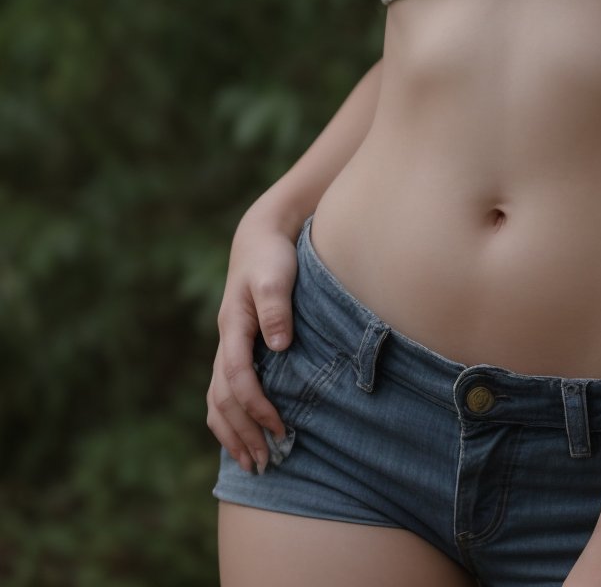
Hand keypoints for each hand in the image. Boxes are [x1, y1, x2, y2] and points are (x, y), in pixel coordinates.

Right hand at [205, 206, 301, 472]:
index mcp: (233, 327)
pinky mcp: (235, 350)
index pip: (237, 378)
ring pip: (217, 401)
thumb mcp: (275, 276)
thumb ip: (276, 307)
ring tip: (251, 463)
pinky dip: (228, 421)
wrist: (259, 239)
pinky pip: (221, 394)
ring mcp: (227, 348)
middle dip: (242, 433)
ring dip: (231, 434)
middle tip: (265, 463)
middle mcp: (225, 342)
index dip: (256, 406)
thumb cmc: (271, 257)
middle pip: (222, 399)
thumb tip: (279, 345)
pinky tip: (241, 438)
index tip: (279, 427)